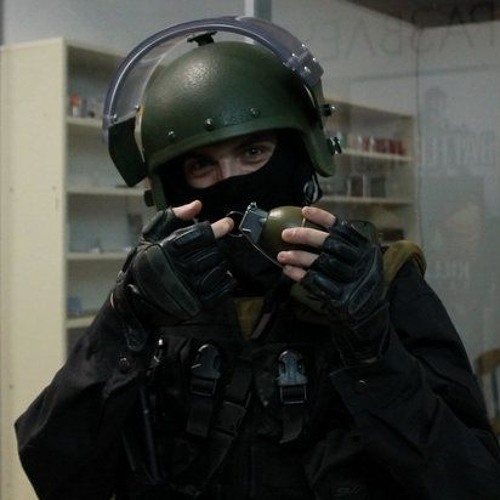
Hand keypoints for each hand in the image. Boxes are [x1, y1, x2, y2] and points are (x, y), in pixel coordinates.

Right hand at [112, 200, 233, 349]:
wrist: (136, 301)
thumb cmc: (146, 264)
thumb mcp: (151, 236)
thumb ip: (172, 217)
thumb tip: (196, 205)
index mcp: (166, 250)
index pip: (201, 235)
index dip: (217, 228)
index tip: (227, 224)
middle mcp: (177, 269)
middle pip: (213, 251)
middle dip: (217, 246)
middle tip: (215, 245)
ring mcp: (188, 290)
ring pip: (219, 269)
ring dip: (221, 262)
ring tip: (213, 260)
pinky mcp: (196, 305)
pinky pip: (222, 289)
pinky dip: (226, 280)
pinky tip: (218, 275)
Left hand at [277, 206, 387, 362]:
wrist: (368, 316)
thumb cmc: (358, 283)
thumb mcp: (361, 261)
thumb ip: (344, 246)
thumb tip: (312, 226)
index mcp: (366, 250)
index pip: (344, 229)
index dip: (323, 218)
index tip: (304, 210)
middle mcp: (362, 263)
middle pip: (330, 244)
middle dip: (305, 236)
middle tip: (285, 234)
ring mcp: (352, 281)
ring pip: (321, 263)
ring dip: (298, 257)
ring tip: (281, 255)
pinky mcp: (341, 298)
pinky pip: (316, 283)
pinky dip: (300, 276)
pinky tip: (288, 271)